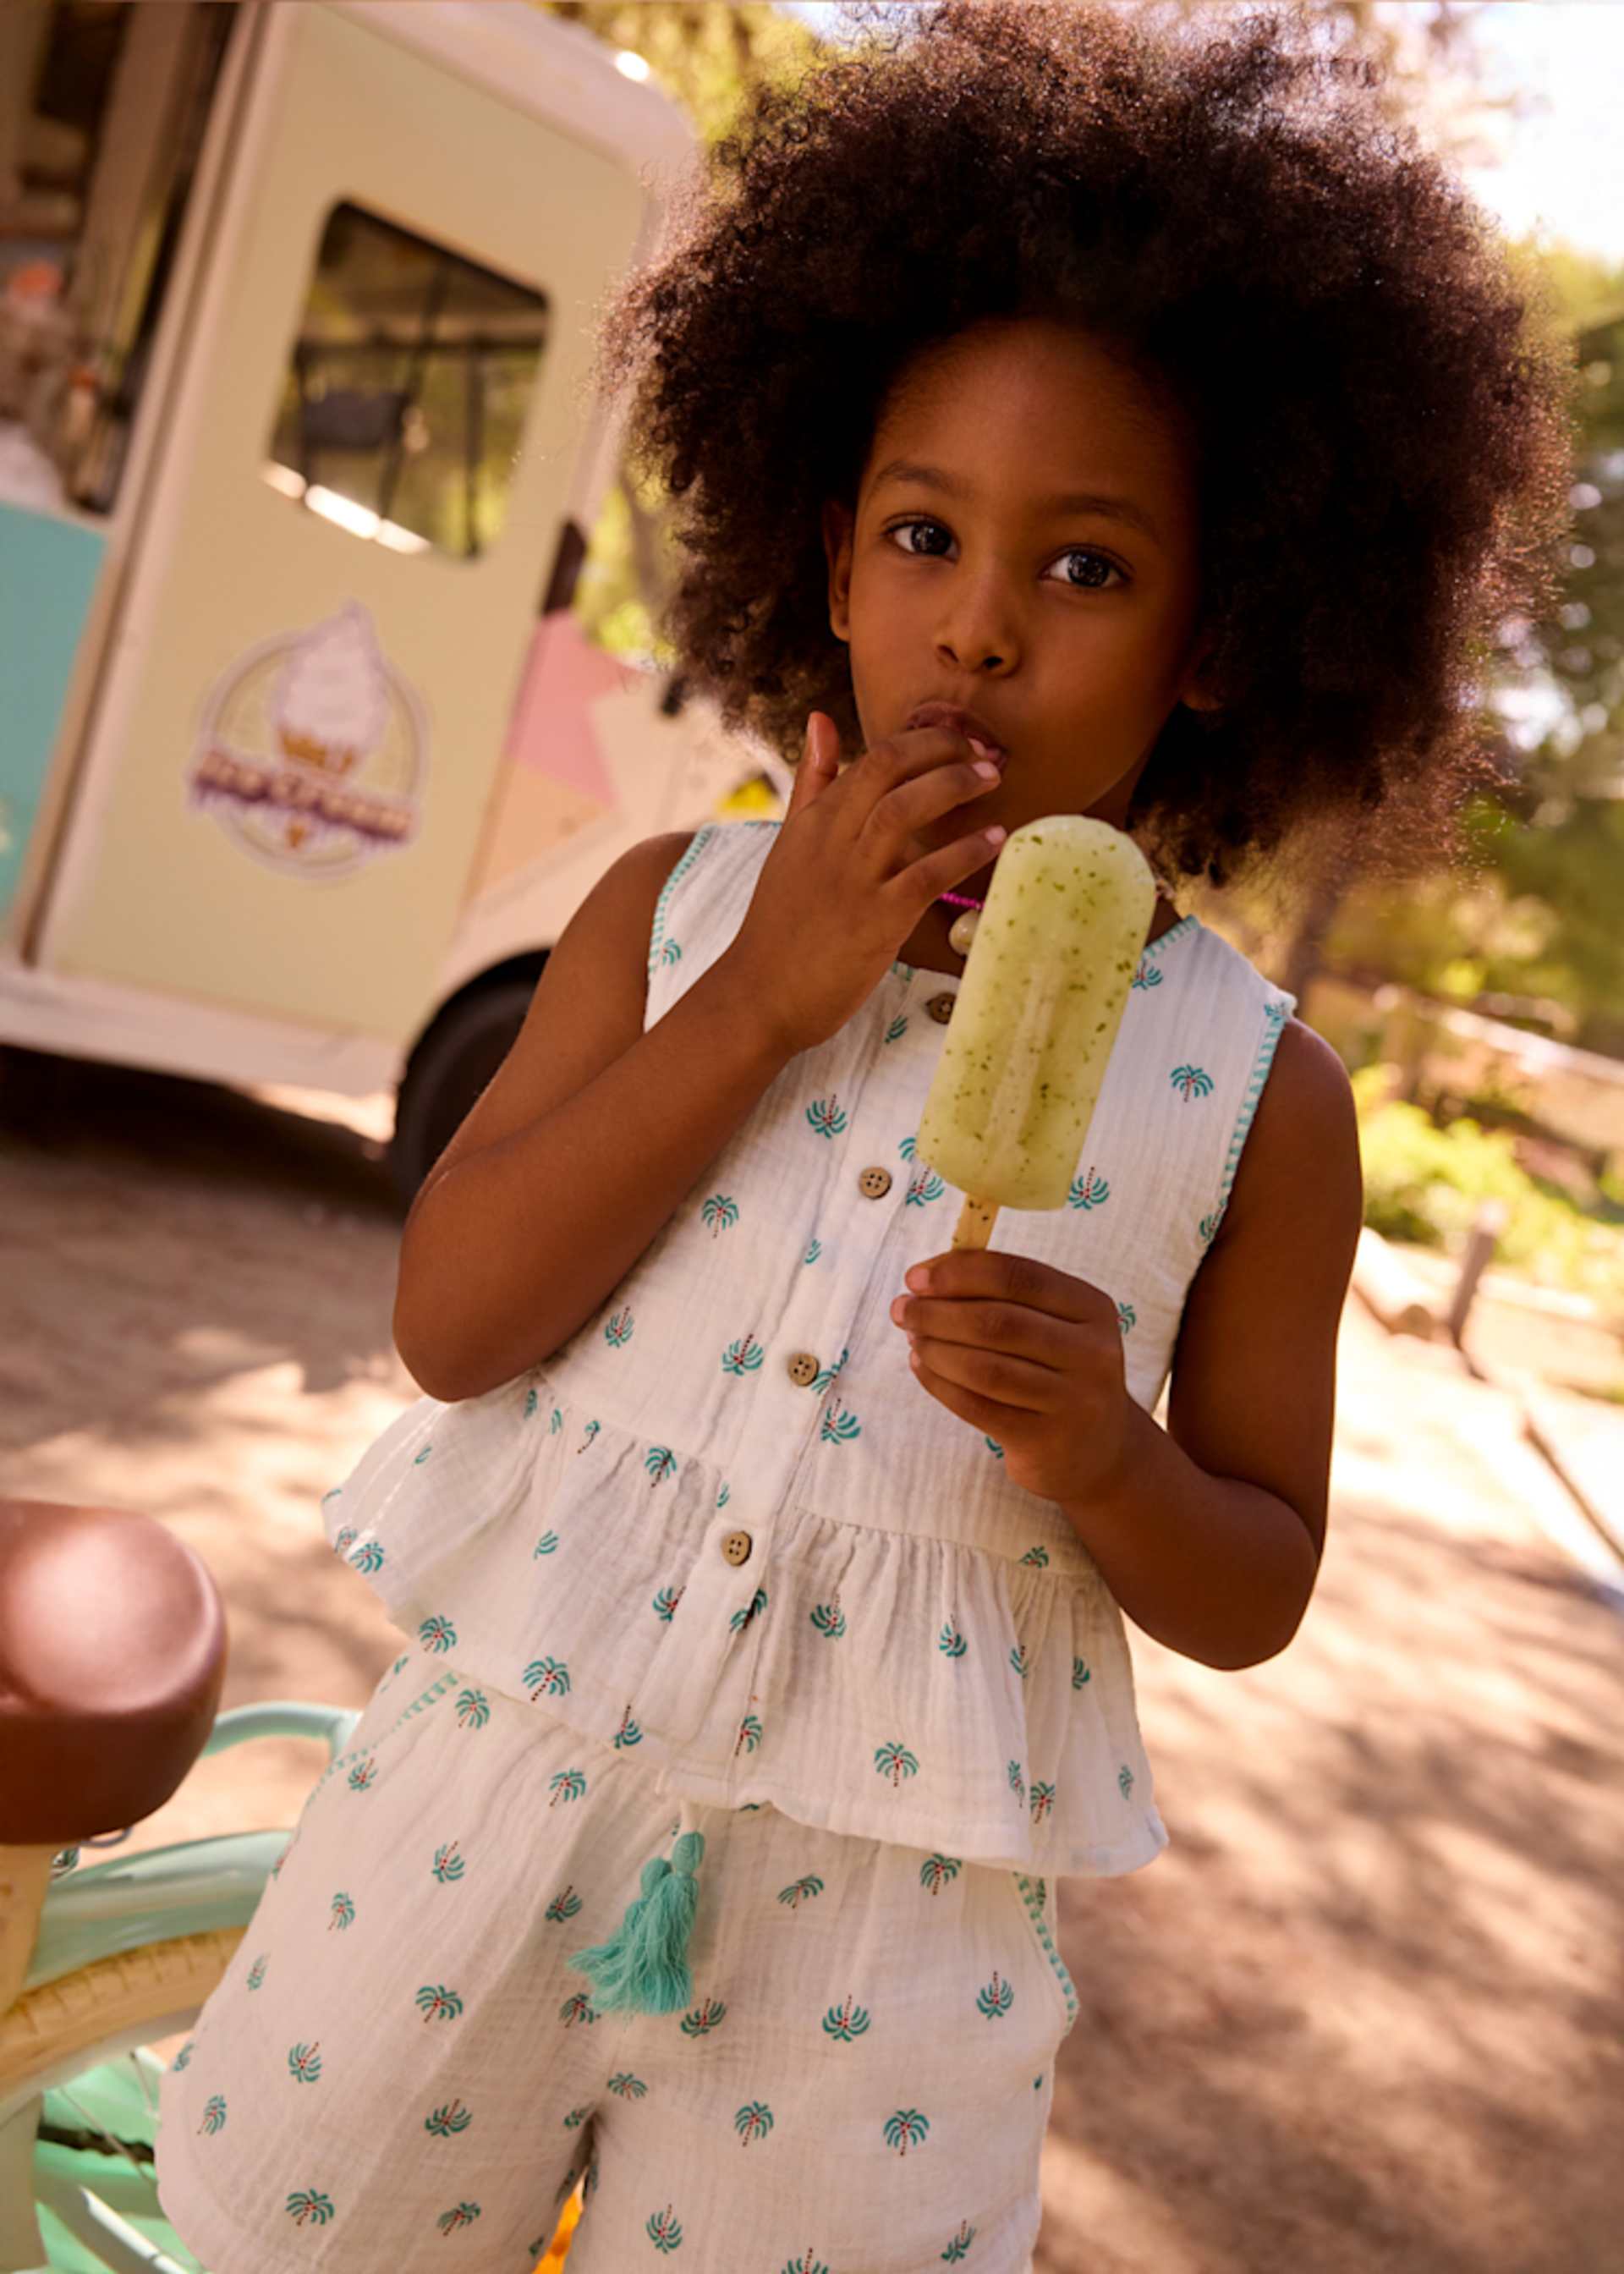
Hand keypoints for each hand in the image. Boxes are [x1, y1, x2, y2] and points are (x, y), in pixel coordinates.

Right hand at [721, 713, 1005, 1056]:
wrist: (759, 995)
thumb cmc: (780, 924)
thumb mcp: (790, 842)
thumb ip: (812, 782)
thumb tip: (821, 720)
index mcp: (813, 821)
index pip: (871, 758)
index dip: (921, 741)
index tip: (956, 741)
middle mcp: (830, 841)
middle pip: (888, 768)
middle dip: (942, 749)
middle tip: (983, 753)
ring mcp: (853, 879)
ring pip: (904, 810)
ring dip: (954, 786)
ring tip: (992, 780)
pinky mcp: (876, 920)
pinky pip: (928, 874)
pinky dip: (965, 852)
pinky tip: (994, 840)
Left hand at [889, 1248, 1131, 1503]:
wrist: (1097, 1449)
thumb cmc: (1057, 1370)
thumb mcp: (1052, 1325)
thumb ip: (1001, 1295)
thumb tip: (927, 1278)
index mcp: (1092, 1308)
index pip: (1019, 1277)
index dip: (960, 1273)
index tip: (916, 1277)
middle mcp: (1091, 1353)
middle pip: (998, 1322)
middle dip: (938, 1312)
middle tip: (903, 1309)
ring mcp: (1072, 1401)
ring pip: (984, 1368)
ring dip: (936, 1348)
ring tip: (912, 1338)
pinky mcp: (1044, 1440)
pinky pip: (977, 1406)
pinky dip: (939, 1383)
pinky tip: (922, 1366)